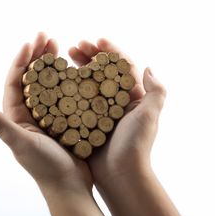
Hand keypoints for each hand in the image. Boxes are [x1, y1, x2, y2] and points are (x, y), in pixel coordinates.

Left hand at [0, 33, 91, 195]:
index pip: (16, 81)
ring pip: (49, 83)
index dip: (21, 60)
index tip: (30, 42)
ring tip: (59, 45)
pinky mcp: (65, 119)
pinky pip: (65, 93)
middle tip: (47, 35)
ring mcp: (48, 115)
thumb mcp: (22, 144)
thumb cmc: (46, 167)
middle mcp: (30, 113)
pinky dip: (68, 78)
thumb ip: (0, 125)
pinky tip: (76, 68)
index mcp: (16, 116)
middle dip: (37, 55)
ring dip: (52, 63)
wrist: (70, 186)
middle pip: (32, 77)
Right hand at [68, 38, 166, 185]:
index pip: (122, 67)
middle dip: (90, 56)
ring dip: (78, 68)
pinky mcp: (87, 122)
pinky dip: (69, 88)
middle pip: (102, 71)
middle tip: (74, 46)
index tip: (97, 39)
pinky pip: (77, 100)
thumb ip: (156, 91)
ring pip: (88, 83)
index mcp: (133, 97)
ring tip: (65, 57)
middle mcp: (117, 102)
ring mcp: (101, 112)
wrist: (121, 176)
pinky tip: (58, 81)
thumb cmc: (135, 145)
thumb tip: (148, 68)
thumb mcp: (149, 116)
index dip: (110, 51)